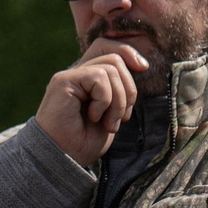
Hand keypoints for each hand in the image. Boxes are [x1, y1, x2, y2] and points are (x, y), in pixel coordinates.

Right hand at [34, 40, 149, 166]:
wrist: (63, 159)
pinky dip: (104, 100)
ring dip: (118, 101)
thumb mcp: (112, 114)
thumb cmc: (84, 142)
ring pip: (110, 68)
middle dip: (129, 89)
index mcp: (89, 80)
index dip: (128, 52)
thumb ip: (121, 90)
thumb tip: (140, 65)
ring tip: (108, 123)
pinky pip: (98, 77)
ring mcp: (70, 76)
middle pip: (114, 57)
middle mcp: (78, 74)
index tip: (143, 68)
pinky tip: (93, 117)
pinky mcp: (64, 81)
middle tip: (122, 118)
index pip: (109, 48)